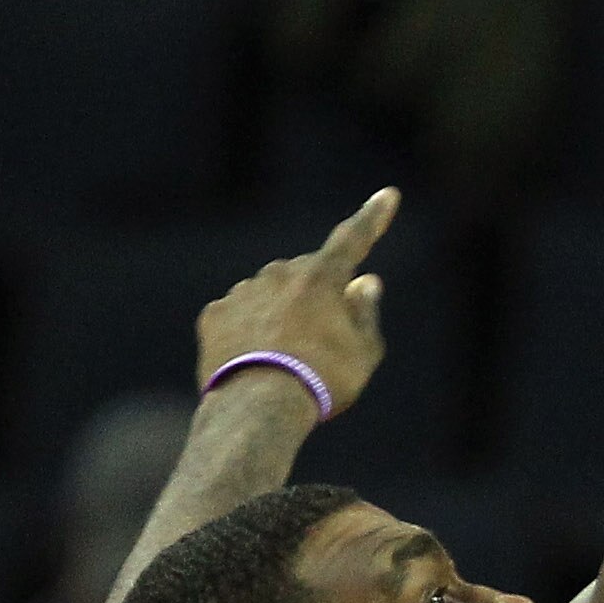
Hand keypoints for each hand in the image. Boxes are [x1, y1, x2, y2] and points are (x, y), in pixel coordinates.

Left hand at [194, 187, 395, 413]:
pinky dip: (251, 330)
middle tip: (324, 341)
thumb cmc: (322, 380)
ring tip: (286, 362)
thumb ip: (365, 312)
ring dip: (282, 315)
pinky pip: (239, 314)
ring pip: (270, 294)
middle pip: (306, 274)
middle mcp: (279, 274)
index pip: (354, 238)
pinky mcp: (215, 314)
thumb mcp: (363, 352)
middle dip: (317, 295)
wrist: (257, 408)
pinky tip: (256, 362)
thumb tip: (363, 282)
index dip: (373, 217)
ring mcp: (243, 292)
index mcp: (322, 278)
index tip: (388, 194)